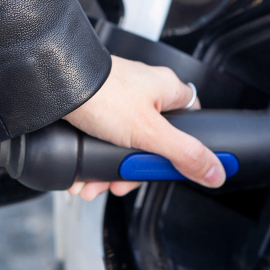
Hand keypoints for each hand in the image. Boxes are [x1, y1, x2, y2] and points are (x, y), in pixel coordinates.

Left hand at [63, 56, 225, 200]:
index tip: (172, 168)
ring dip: (110, 171)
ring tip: (95, 186)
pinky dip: (94, 161)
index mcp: (167, 89)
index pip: (191, 120)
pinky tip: (84, 178)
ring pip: (124, 145)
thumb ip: (184, 154)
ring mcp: (118, 98)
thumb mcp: (150, 133)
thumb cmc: (101, 94)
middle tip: (124, 183)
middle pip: (153, 142)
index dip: (184, 149)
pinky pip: (102, 140)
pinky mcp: (95, 106)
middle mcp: (144, 91)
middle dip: (135, 169)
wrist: (53, 83)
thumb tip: (216, 172)